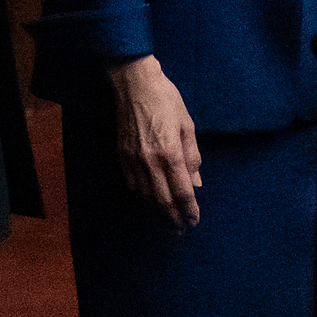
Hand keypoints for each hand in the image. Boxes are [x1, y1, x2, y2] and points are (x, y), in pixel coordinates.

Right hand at [107, 55, 201, 230]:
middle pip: (163, 201)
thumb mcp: (187, 125)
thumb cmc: (166, 100)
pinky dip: (141, 199)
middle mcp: (151, 161)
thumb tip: (196, 183)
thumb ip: (192, 157)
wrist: (134, 83)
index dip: (190, 211)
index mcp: (171, 153)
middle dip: (173, 221)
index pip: (182, 192)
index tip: (194, 222)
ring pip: (145, 197)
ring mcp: (133, 160)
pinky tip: (148, 205)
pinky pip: (131, 185)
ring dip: (157, 215)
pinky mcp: (121, 156)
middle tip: (181, 233)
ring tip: (166, 225)